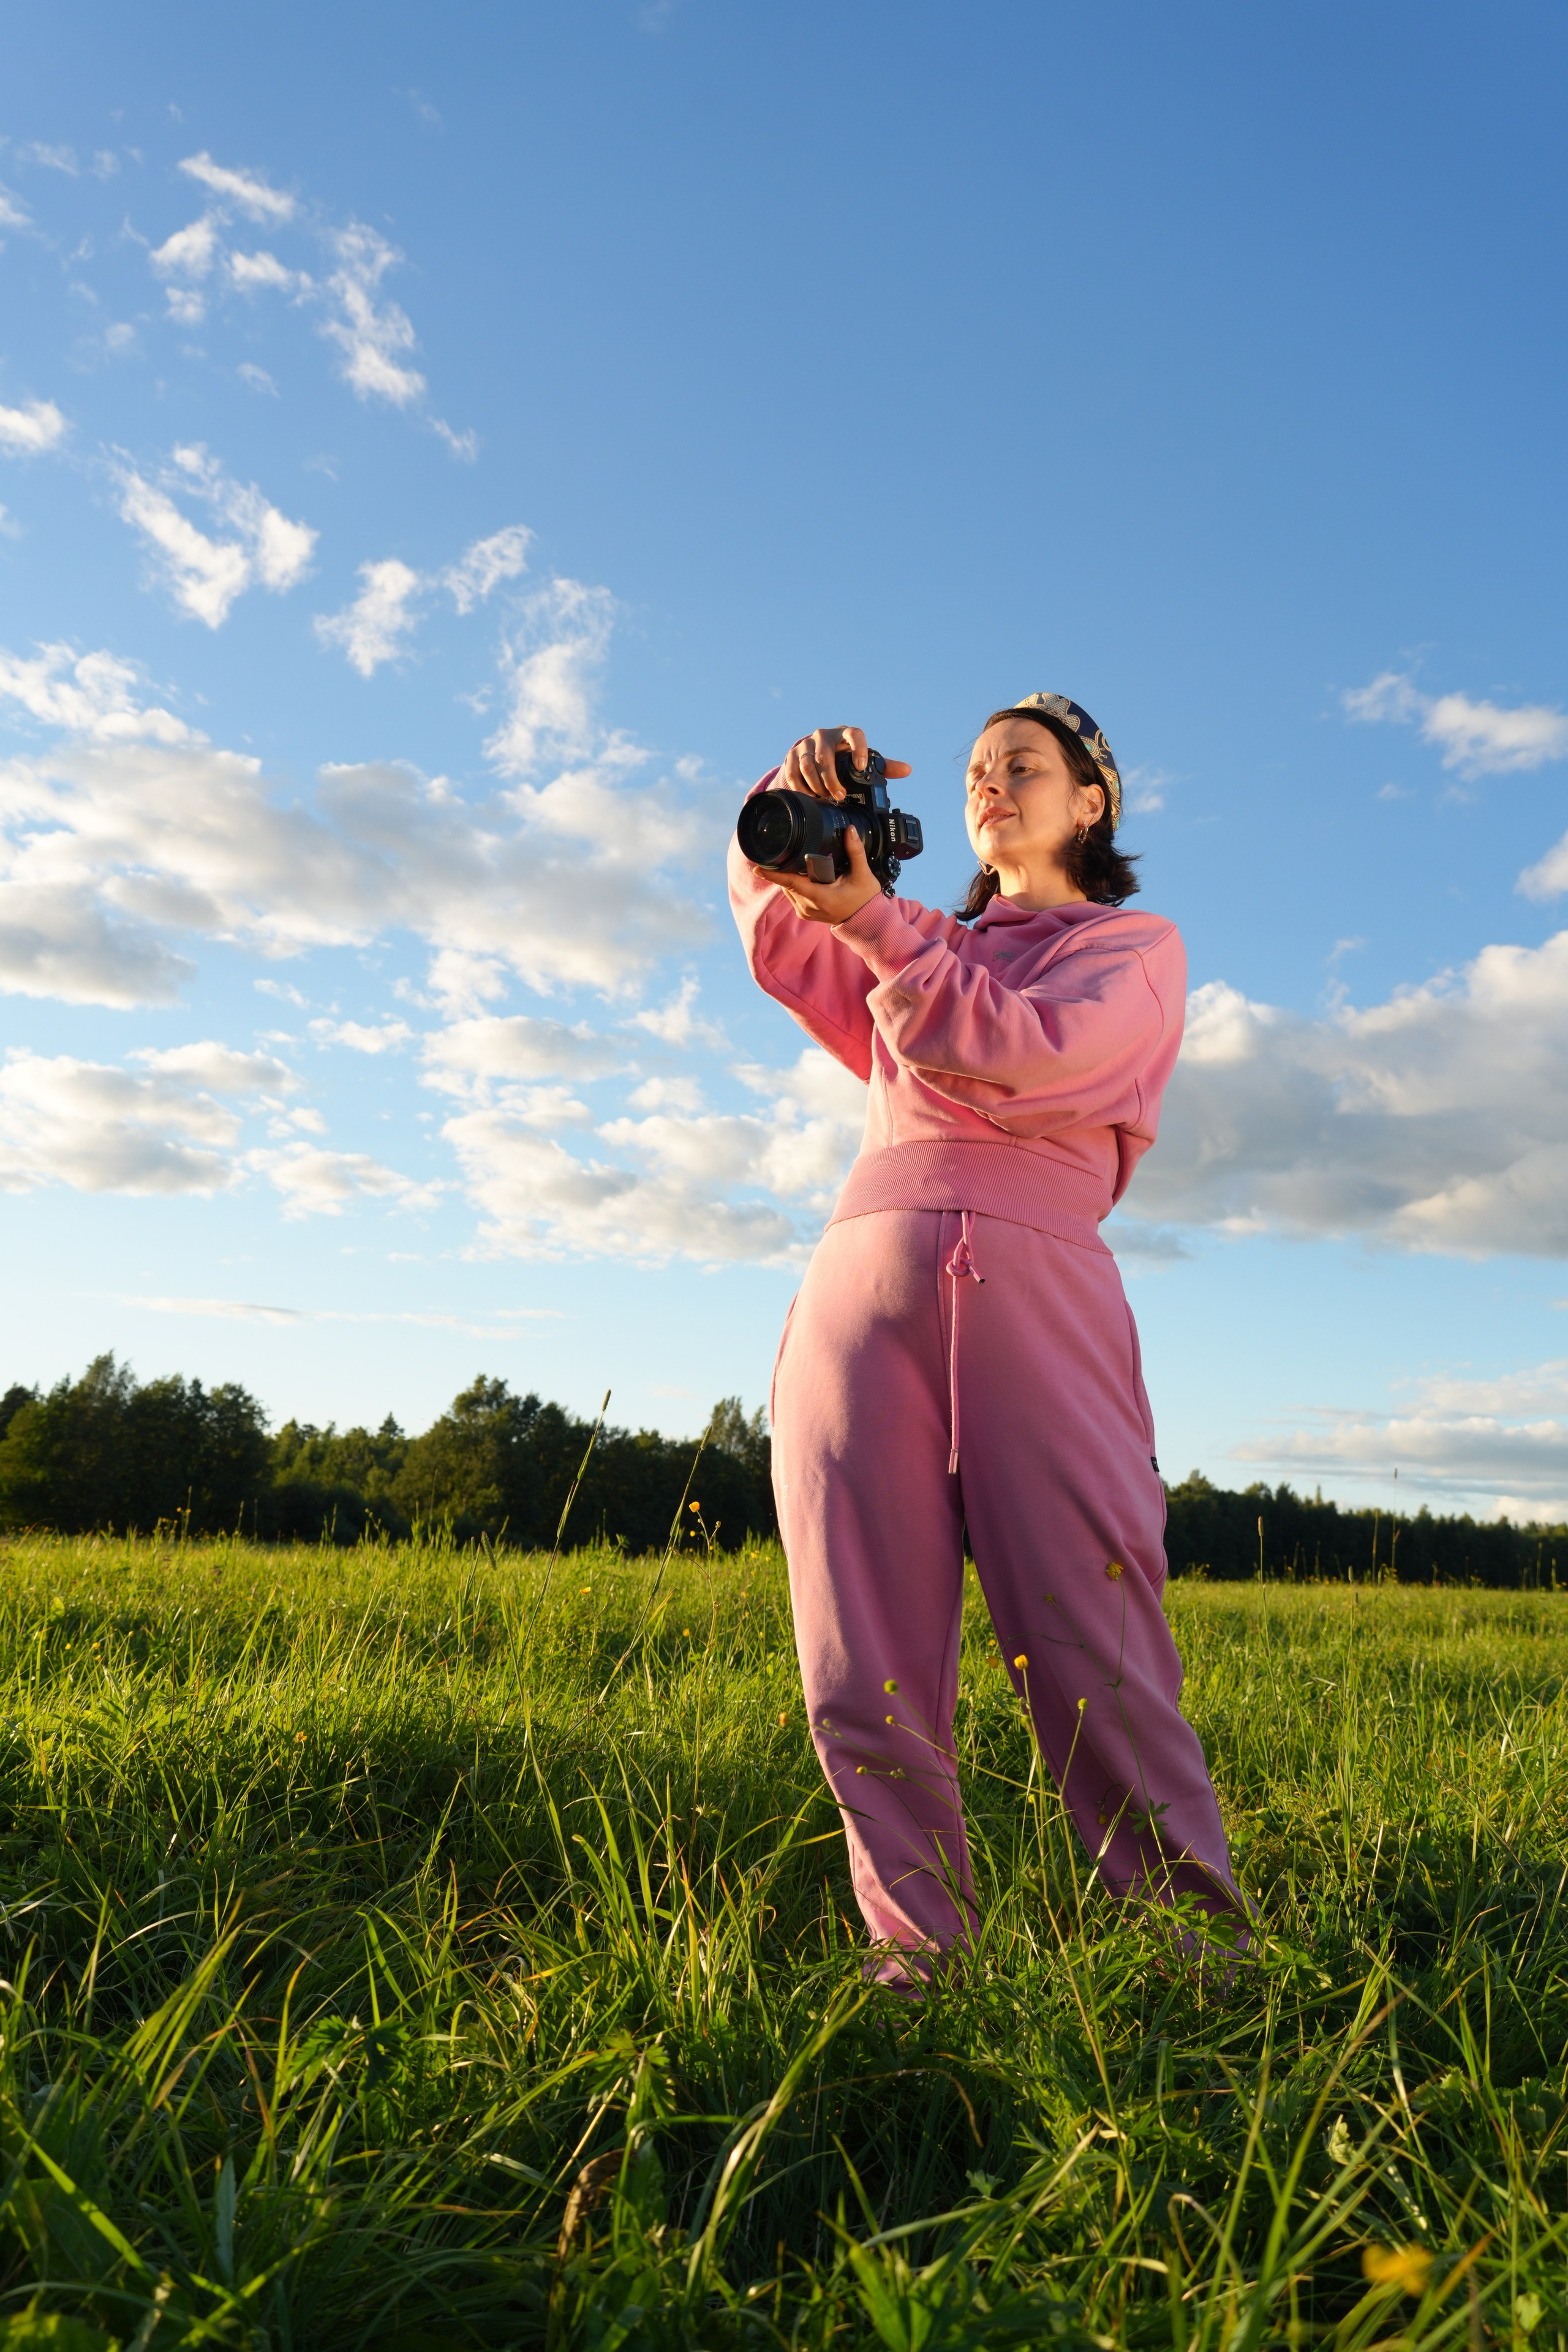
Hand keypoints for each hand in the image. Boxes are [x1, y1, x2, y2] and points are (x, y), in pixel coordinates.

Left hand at [769, 817, 882, 925]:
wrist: (866, 920)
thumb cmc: (864, 899)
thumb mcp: (862, 873)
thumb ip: (855, 851)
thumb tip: (850, 830)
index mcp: (819, 897)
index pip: (790, 883)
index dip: (772, 875)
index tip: (757, 867)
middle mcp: (807, 906)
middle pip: (787, 882)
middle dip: (789, 868)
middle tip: (796, 854)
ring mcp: (805, 911)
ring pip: (788, 888)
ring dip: (792, 877)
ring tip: (805, 866)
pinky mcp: (804, 913)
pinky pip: (793, 894)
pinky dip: (796, 885)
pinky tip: (807, 877)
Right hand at [772, 724, 911, 802]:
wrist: (816, 750)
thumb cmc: (844, 755)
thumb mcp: (862, 758)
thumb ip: (883, 765)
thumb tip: (907, 770)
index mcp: (845, 734)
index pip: (854, 735)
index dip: (858, 749)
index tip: (861, 767)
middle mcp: (824, 736)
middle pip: (825, 756)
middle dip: (831, 779)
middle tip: (839, 795)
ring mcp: (806, 744)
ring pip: (807, 765)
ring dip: (816, 785)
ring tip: (825, 797)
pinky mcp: (792, 755)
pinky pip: (793, 772)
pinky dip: (800, 786)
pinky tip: (809, 796)